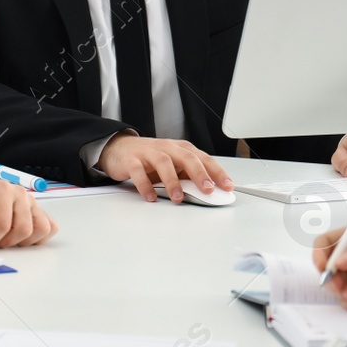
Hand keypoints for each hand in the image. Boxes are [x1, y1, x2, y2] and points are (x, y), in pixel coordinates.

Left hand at [0, 175, 57, 247]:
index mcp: (1, 189)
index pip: (3, 224)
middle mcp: (19, 194)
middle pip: (24, 229)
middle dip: (5, 242)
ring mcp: (30, 202)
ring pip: (41, 229)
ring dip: (23, 241)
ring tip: (6, 238)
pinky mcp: (36, 211)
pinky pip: (49, 227)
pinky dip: (38, 237)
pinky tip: (20, 238)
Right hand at [96, 134, 233, 202]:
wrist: (119, 149)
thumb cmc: (150, 159)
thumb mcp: (173, 165)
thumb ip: (188, 176)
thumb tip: (209, 192)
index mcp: (180, 149)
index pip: (203, 158)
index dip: (217, 172)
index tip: (227, 186)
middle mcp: (167, 148)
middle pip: (186, 157)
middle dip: (199, 174)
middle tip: (207, 189)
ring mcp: (148, 153)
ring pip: (163, 162)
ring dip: (172, 181)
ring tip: (178, 198)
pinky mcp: (131, 160)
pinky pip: (138, 171)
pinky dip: (145, 184)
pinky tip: (151, 197)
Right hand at [313, 225, 346, 310]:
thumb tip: (340, 260)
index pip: (328, 242)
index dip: (320, 253)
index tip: (323, 266)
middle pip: (327, 265)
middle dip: (329, 276)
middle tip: (338, 285)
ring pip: (334, 284)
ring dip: (338, 291)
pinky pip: (345, 298)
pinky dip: (346, 302)